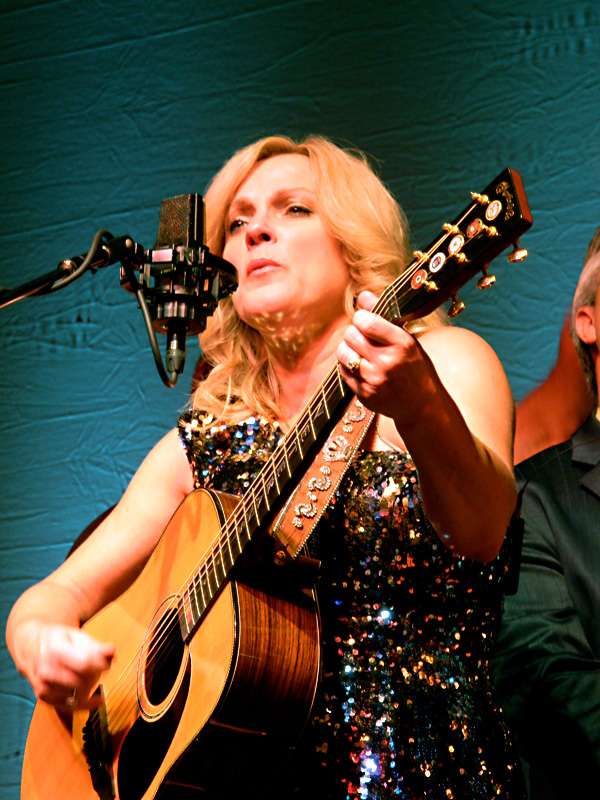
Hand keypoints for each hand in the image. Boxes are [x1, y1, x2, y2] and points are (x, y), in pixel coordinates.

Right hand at [18, 621, 114, 709]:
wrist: (28, 645)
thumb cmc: (55, 638)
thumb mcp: (75, 635)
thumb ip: (95, 645)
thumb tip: (112, 652)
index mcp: (56, 651)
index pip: (85, 664)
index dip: (101, 664)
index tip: (108, 661)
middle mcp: (47, 671)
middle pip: (83, 681)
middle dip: (97, 675)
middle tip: (100, 667)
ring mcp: (44, 687)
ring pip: (79, 695)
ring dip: (91, 686)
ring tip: (91, 675)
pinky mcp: (44, 698)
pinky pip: (70, 707)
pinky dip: (86, 705)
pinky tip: (98, 701)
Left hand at [337, 291, 437, 424]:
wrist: (422, 404)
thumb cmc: (413, 366)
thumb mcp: (406, 338)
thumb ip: (383, 316)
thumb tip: (362, 295)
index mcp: (402, 343)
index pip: (367, 321)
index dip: (360, 317)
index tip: (364, 320)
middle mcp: (387, 361)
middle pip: (351, 335)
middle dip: (353, 332)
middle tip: (361, 337)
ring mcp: (375, 380)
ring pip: (343, 353)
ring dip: (347, 349)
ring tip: (358, 351)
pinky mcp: (365, 394)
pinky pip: (343, 372)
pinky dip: (347, 366)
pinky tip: (360, 367)